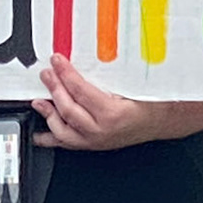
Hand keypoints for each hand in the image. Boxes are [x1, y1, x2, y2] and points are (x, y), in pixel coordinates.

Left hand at [31, 55, 158, 149]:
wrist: (163, 120)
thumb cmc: (153, 102)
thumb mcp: (134, 83)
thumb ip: (110, 74)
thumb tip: (88, 57)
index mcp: (112, 113)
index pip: (80, 90)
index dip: (66, 74)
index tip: (57, 61)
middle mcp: (101, 130)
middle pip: (68, 109)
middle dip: (54, 89)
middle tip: (46, 74)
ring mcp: (96, 141)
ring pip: (64, 131)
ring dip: (49, 114)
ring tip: (39, 101)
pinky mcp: (93, 145)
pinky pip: (68, 144)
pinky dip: (52, 138)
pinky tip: (41, 134)